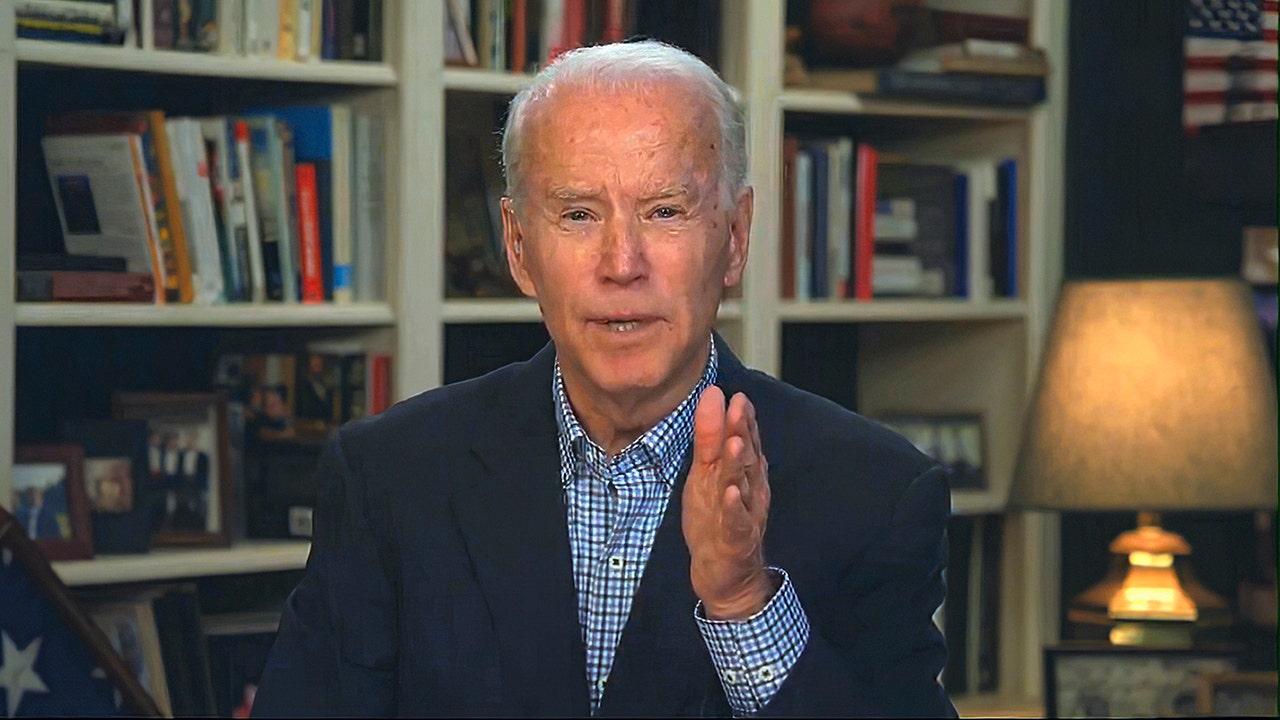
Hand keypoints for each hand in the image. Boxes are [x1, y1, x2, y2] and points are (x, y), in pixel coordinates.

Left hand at [682, 386, 778, 619]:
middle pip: (746, 458)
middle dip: (742, 432)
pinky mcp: (736, 539)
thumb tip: (713, 396)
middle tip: (739, 406)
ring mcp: (744, 514)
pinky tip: (731, 493)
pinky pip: (736, 522)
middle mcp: (749, 491)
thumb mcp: (707, 474)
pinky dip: (735, 507)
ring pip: (743, 486)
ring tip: (735, 442)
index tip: (737, 395)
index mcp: (743, 474)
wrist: (726, 575)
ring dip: (740, 464)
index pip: (745, 441)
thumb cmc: (717, 519)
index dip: (742, 419)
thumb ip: (711, 437)